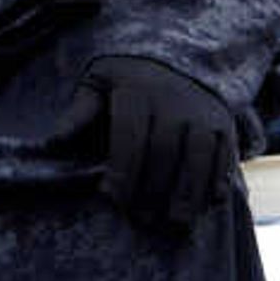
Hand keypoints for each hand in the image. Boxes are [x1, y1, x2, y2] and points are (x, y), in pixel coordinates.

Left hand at [86, 56, 235, 231]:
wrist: (176, 57)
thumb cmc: (126, 81)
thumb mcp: (98, 83)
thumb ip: (80, 113)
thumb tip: (54, 143)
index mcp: (136, 92)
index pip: (129, 136)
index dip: (121, 170)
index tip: (111, 198)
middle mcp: (173, 101)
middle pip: (163, 152)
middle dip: (152, 190)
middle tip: (141, 220)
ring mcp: (202, 113)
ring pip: (198, 158)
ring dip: (187, 194)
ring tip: (174, 223)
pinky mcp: (224, 124)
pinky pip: (225, 157)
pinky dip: (218, 182)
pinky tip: (207, 206)